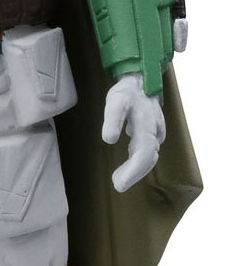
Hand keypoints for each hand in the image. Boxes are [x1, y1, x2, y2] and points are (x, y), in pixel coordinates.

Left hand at [102, 73, 164, 192]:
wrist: (140, 80)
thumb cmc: (126, 92)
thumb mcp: (115, 102)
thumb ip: (112, 120)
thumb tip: (108, 139)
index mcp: (147, 124)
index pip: (144, 152)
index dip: (134, 170)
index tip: (119, 183)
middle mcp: (155, 130)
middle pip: (148, 158)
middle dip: (134, 173)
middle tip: (117, 185)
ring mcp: (156, 132)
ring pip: (149, 156)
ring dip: (136, 170)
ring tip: (119, 180)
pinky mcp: (154, 133)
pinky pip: (148, 151)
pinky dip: (138, 162)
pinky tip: (128, 168)